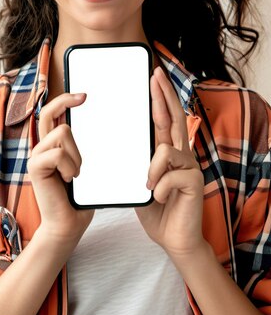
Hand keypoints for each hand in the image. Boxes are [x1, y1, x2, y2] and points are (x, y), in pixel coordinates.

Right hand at [28, 93, 93, 244]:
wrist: (68, 225)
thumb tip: (105, 125)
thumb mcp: (88, 167)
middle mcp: (42, 146)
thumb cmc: (80, 198)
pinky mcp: (34, 166)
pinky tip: (68, 181)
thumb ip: (88, 148)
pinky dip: (70, 166)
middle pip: (49, 111)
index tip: (84, 95)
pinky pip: (59, 152)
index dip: (65, 100)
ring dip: (77, 154)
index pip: (53, 114)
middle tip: (84, 97)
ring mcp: (36, 155)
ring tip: (75, 174)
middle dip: (65, 100)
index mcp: (54, 145)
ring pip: (63, 132)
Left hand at [135, 66, 204, 260]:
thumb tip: (120, 138)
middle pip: (175, 117)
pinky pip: (168, 175)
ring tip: (149, 187)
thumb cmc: (155, 209)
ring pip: (165, 149)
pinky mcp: (193, 181)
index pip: (165, 118)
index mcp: (168, 152)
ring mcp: (190, 166)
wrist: (174, 239)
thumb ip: (136, 159)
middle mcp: (181, 154)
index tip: (154, 77)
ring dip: (151, 169)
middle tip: (156, 75)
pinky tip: (159, 198)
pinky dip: (158, 187)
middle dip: (165, 94)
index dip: (160, 97)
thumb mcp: (138, 179)